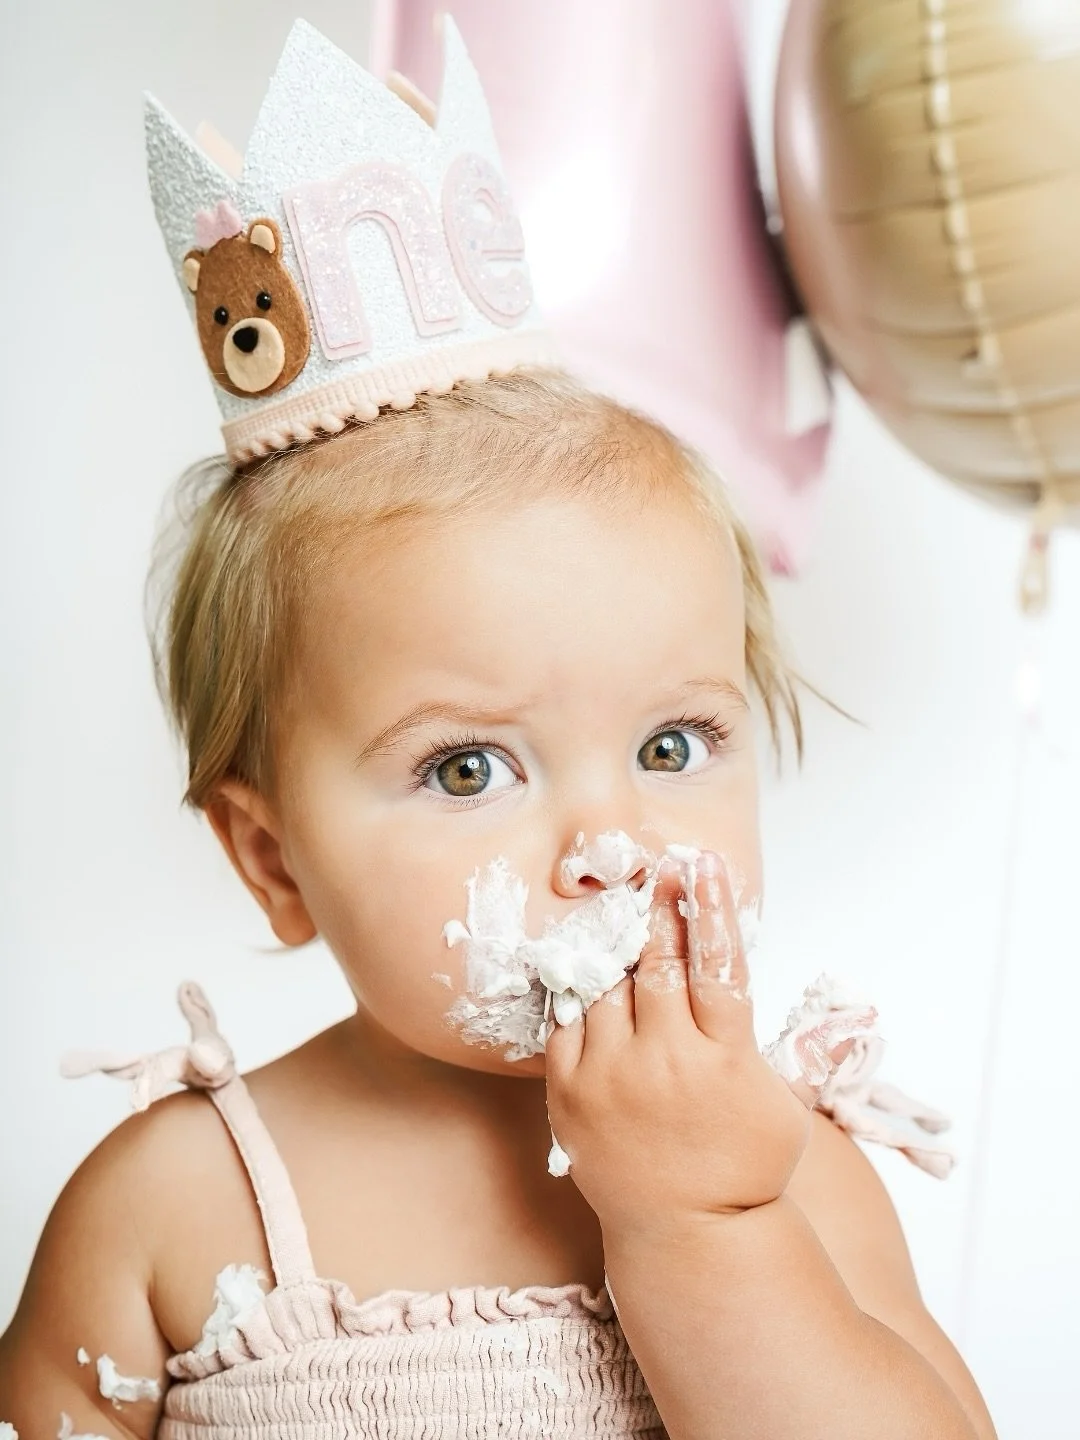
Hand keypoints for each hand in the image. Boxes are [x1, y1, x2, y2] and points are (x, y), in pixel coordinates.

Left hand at [544, 853, 869, 1230]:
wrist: (690, 1236)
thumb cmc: (745, 1165)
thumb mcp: (782, 1105)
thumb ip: (773, 1042)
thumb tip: (800, 994)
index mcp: (724, 1059)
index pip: (717, 963)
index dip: (709, 907)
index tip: (701, 863)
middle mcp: (665, 1062)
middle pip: (658, 964)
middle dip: (660, 911)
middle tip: (659, 872)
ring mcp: (612, 1077)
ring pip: (609, 987)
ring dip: (620, 952)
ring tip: (626, 922)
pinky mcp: (571, 1094)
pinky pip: (568, 1024)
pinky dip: (583, 998)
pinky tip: (594, 977)